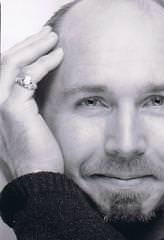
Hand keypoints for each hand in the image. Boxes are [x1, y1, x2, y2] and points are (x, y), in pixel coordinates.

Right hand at [0, 26, 63, 180]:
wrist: (36, 180)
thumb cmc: (38, 160)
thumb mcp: (29, 129)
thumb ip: (28, 110)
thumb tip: (40, 95)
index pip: (4, 71)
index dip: (22, 55)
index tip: (40, 47)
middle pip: (5, 60)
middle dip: (28, 44)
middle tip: (48, 34)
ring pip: (13, 62)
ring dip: (35, 46)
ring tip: (54, 38)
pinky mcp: (13, 107)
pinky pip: (28, 76)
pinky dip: (44, 62)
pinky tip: (58, 56)